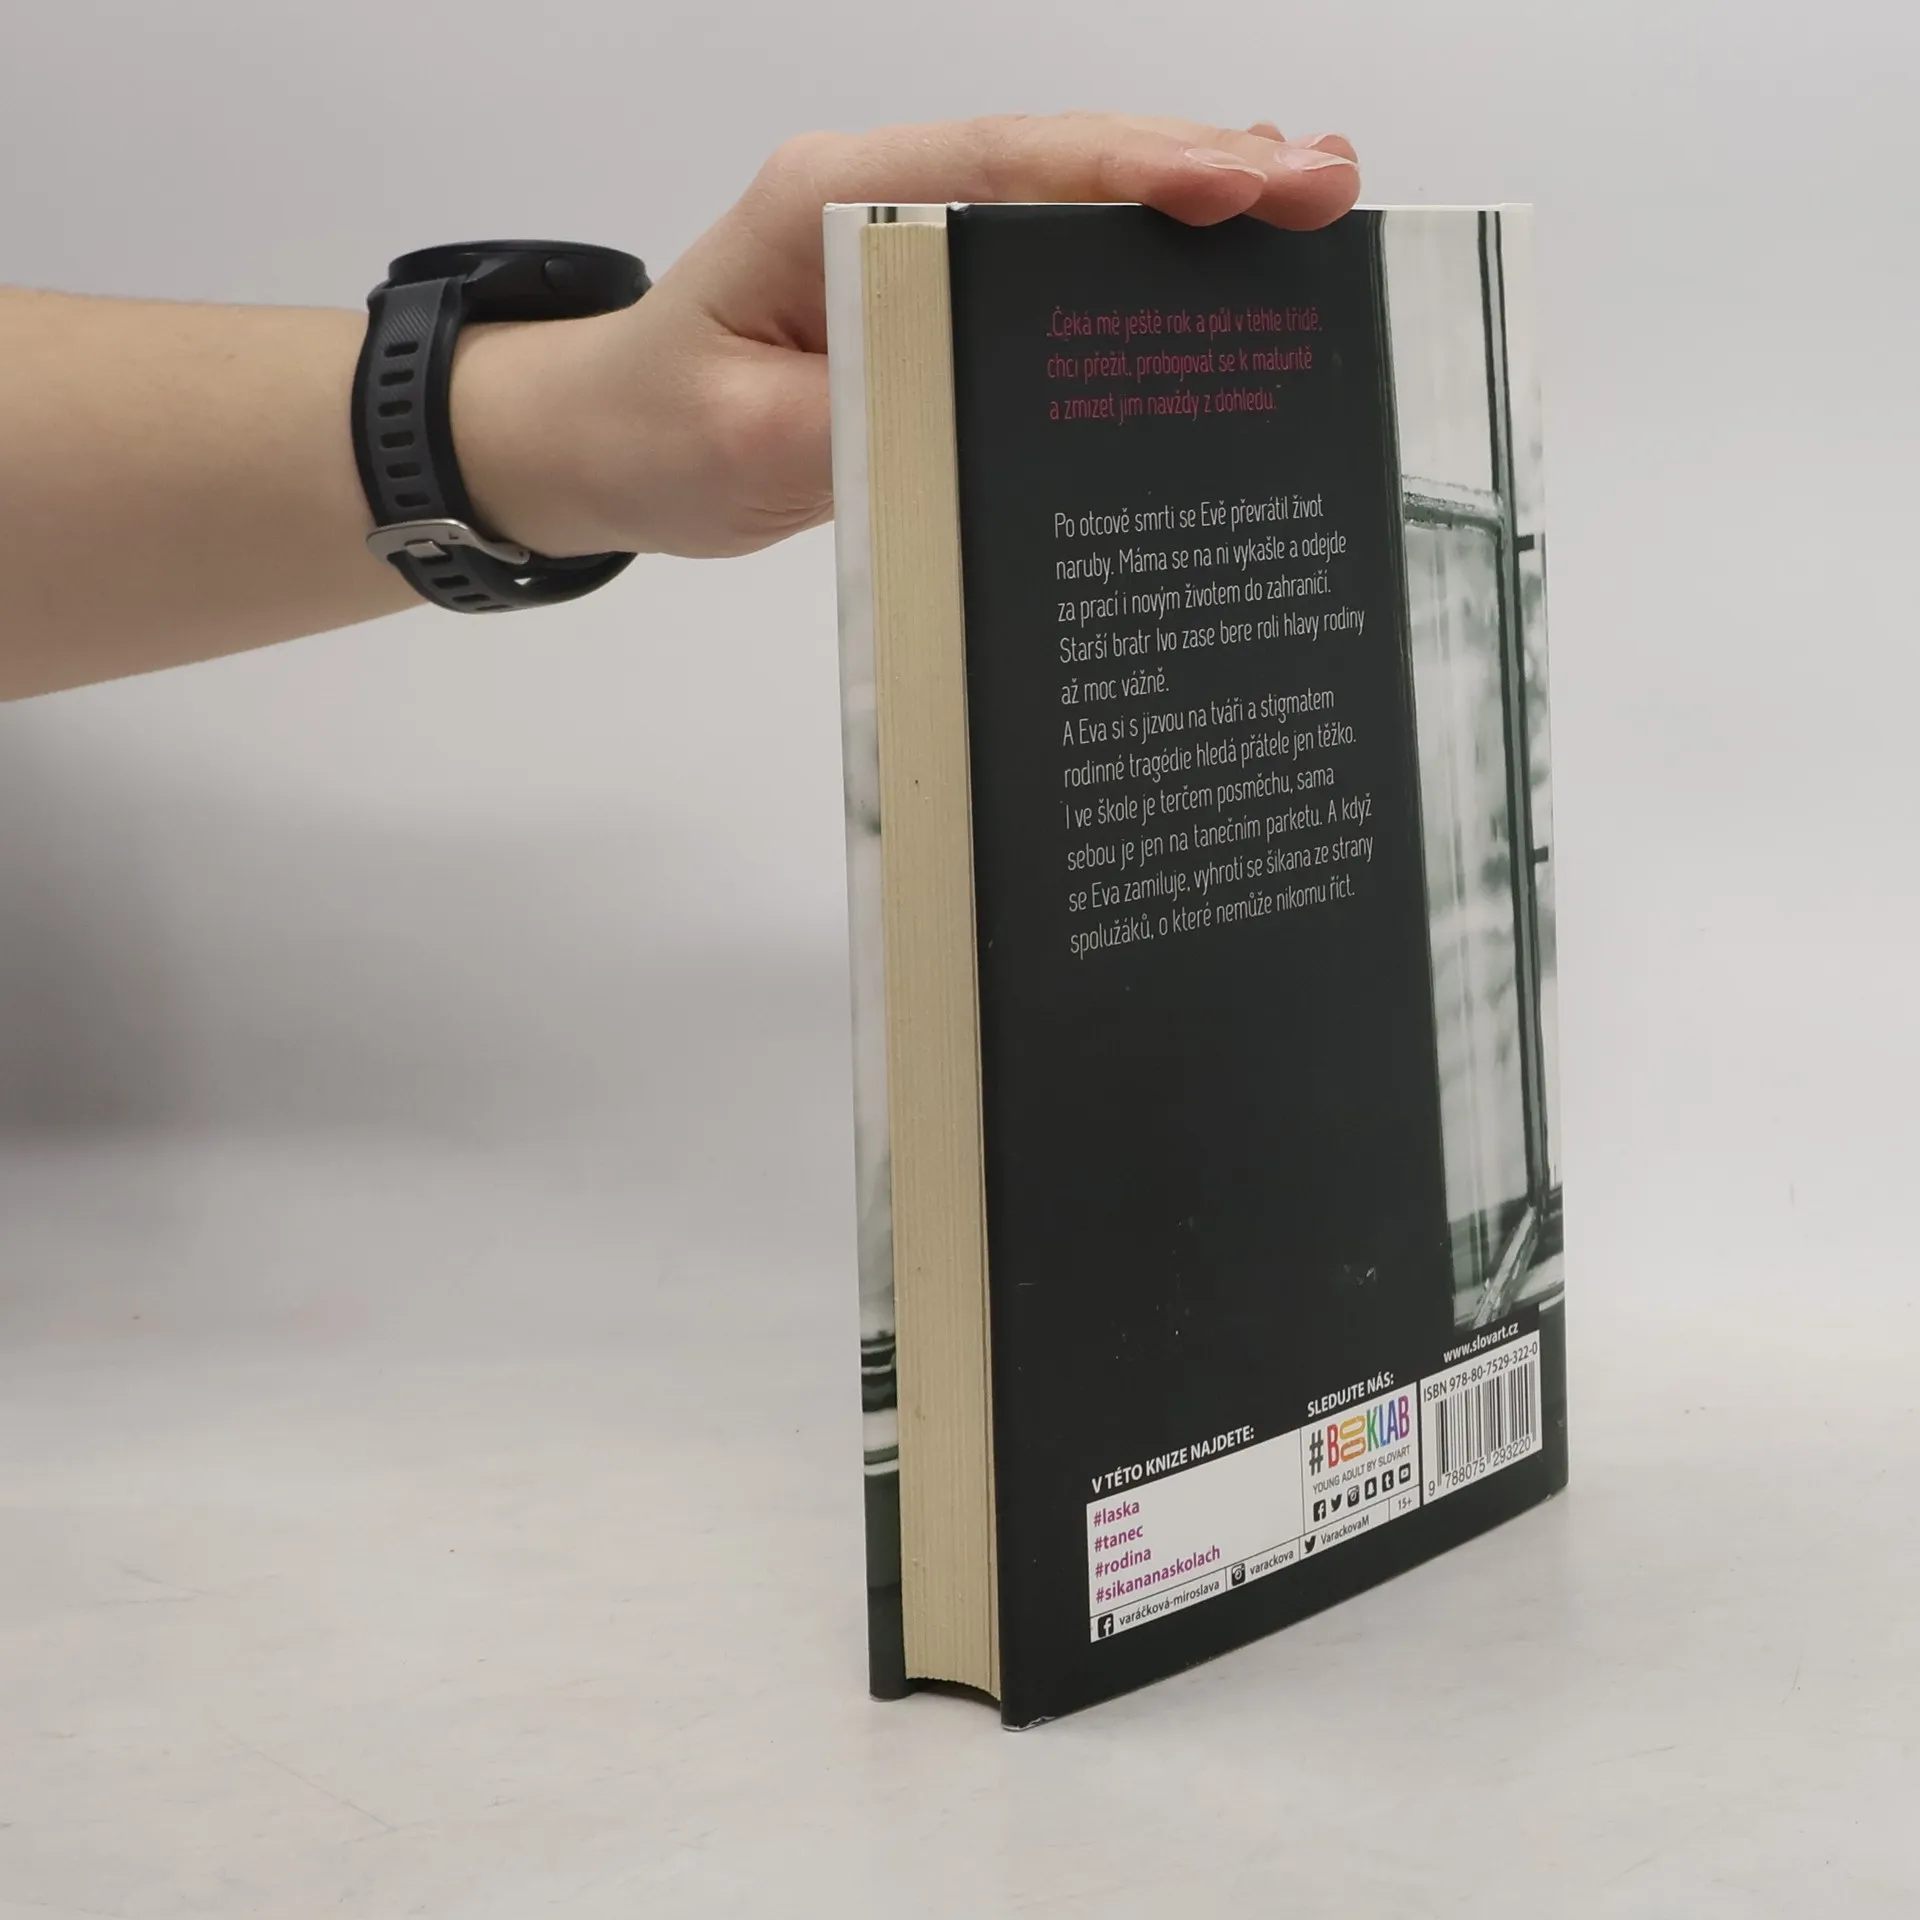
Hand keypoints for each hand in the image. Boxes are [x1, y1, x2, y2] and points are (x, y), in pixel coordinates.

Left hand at [455, 114, 1358, 561]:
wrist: (604, 441)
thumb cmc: (659, 433)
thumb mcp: (744, 446)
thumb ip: (866, 416)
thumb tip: (992, 403)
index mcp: (830, 200)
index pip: (1000, 169)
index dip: (1126, 171)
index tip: (1238, 184)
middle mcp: (884, 193)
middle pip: (1060, 164)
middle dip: (1200, 167)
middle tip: (1331, 188)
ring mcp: (913, 236)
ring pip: (1068, 201)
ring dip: (1190, 198)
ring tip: (1312, 207)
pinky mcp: (931, 289)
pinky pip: (1047, 263)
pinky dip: (1138, 256)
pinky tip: (1220, 261)